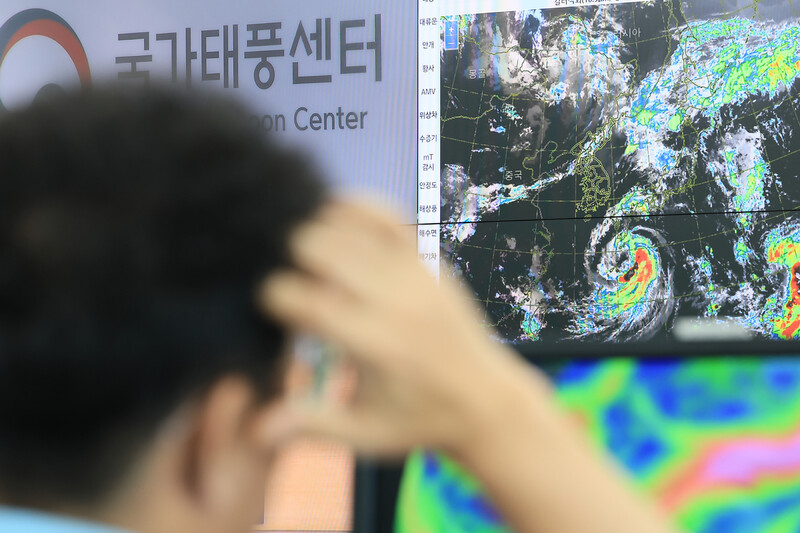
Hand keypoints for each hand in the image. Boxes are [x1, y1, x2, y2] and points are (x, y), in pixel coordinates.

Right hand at [258, 201, 539, 457]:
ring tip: (308, 255)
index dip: (275, 296)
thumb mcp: (366, 434)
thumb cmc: (418, 419)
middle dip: (293, 258)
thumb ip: (312, 424)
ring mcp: (416, 274)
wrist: (486, 400)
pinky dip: (356, 208)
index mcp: (376, 344)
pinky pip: (388, 216)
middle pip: (322, 248)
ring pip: (350, 225)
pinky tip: (333, 214)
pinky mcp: (429, 260)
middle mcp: (396, 300)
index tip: (271, 306)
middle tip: (293, 280)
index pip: (308, 301)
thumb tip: (256, 430)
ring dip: (318, 232)